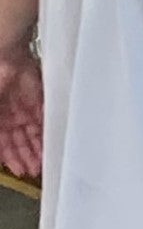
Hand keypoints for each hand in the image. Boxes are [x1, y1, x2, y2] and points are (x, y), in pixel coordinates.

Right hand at [0, 45, 41, 180]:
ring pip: (31, 133)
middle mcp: (6, 114)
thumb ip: (0, 135)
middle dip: (25, 156)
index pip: (3, 143)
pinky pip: (42, 118)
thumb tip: (2, 156)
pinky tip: (51, 144)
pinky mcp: (36, 98)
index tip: (19, 171)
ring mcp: (21, 107)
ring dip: (36, 148)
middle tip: (34, 171)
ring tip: (43, 163)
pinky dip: (45, 131)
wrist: (2, 57)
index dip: (10, 157)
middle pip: (18, 140)